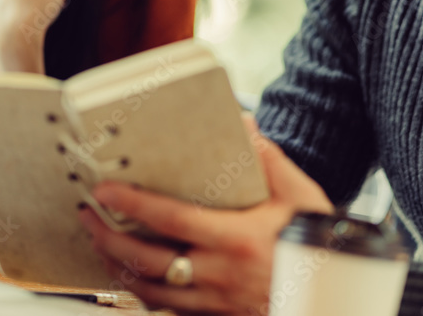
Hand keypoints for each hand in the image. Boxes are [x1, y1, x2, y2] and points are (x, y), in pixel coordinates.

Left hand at [79, 116, 333, 314]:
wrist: (334, 292)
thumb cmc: (317, 243)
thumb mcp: (300, 196)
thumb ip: (269, 159)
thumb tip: (245, 125)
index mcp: (236, 241)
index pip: (171, 220)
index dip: (133, 206)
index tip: (105, 191)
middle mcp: (220, 276)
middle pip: (147, 262)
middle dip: (108, 240)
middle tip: (89, 217)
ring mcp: (216, 304)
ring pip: (151, 292)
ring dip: (119, 269)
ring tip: (101, 245)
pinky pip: (170, 311)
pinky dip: (145, 294)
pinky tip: (134, 276)